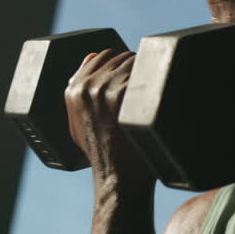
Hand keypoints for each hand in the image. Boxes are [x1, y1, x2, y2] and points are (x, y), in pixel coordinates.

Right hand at [65, 49, 154, 187]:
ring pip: (135, 60)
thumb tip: (90, 55)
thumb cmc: (102, 155)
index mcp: (74, 90)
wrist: (118, 178)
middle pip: (120, 56)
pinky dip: (157, 78)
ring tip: (155, 94)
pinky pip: (146, 69)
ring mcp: (106, 87)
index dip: (120, 65)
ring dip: (148, 72)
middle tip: (148, 89)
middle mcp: (87, 86)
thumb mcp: (78, 124)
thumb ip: (79, 91)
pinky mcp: (126, 92)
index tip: (133, 79)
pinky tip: (161, 94)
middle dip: (136, 68)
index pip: (101, 56)